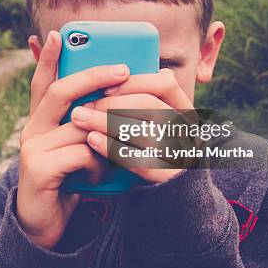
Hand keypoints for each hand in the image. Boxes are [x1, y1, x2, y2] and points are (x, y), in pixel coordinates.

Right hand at [17, 31, 130, 248]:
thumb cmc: (67, 181)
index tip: (59, 35)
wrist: (46, 223)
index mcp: (40, 121)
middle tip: (123, 69)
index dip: (49, 58)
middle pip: (61, 92)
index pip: (43, 82)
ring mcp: (31, 147)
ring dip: (105, 138)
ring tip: (114, 153)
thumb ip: (86, 126)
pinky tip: (96, 176)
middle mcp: (31, 128)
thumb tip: (111, 100)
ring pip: (78, 125)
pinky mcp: (38, 168)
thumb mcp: (77, 148)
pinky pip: (80, 153)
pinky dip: (96, 164)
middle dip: (93, 76)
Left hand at [70, 69, 191, 182]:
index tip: (106, 87)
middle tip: (82, 106)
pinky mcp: (168, 177)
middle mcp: (187, 130)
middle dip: (111, 103)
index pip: (165, 84)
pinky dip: (112, 148)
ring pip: (142, 132)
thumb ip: (141, 100)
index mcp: (185, 111)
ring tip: (79, 119)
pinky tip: (91, 141)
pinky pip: (138, 160)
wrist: (173, 195)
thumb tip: (114, 72)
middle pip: (149, 106)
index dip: (135, 82)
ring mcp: (181, 154)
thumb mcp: (156, 123)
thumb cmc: (153, 149)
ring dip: (106, 123)